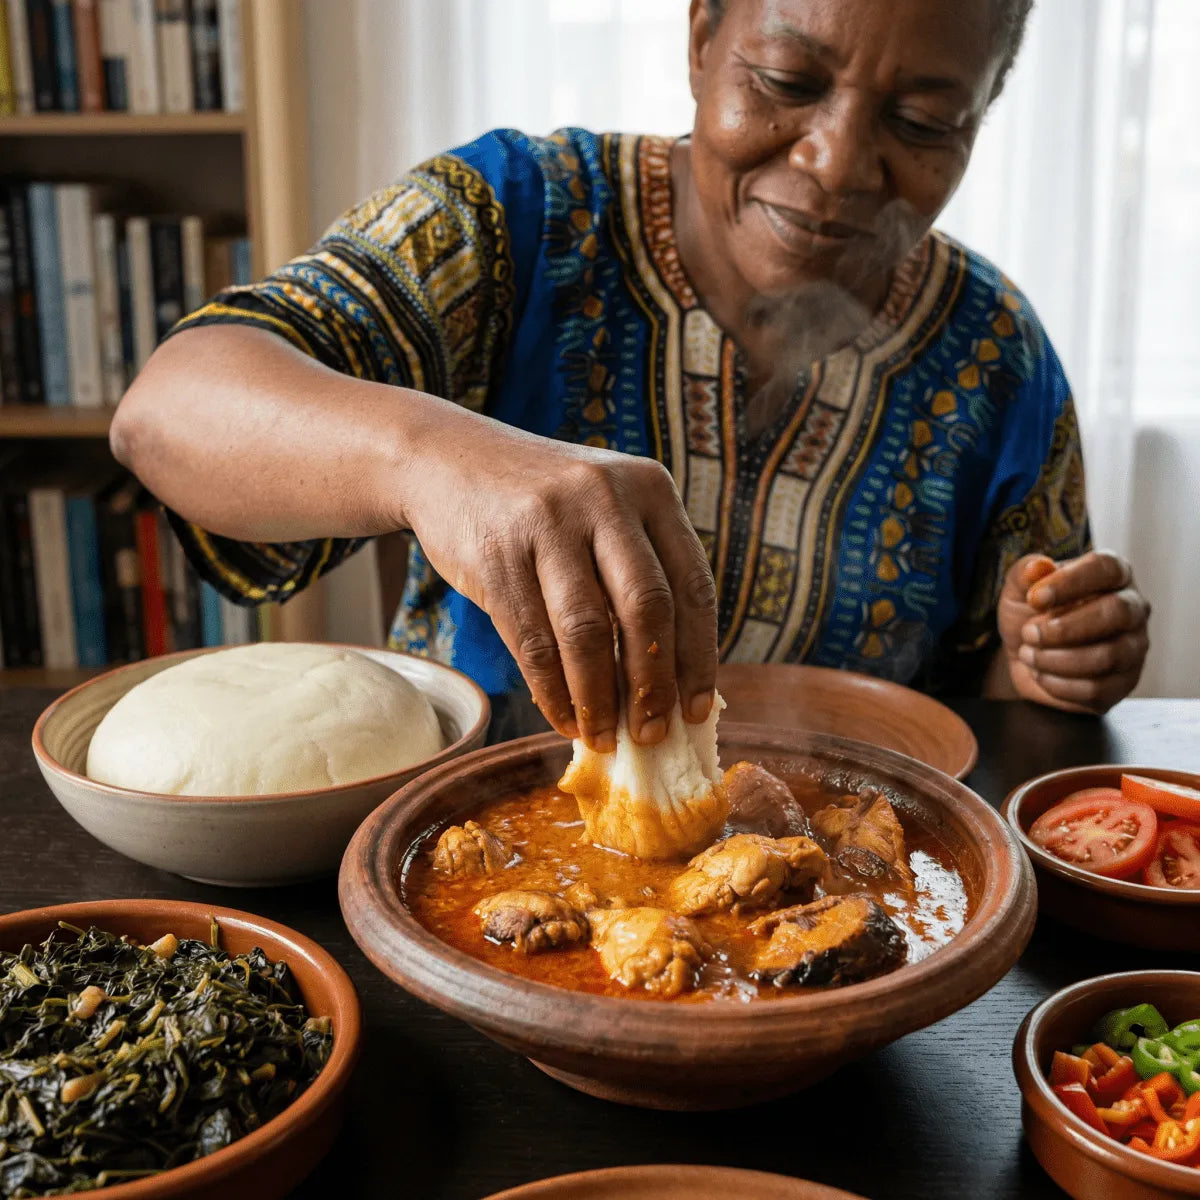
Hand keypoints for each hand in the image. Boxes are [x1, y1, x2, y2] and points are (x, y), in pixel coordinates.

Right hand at [401, 416, 717, 750]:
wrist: (449, 459)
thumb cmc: (543, 504)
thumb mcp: (604, 509)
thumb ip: (639, 572)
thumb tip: (671, 682)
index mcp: (650, 487)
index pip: (692, 584)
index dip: (699, 657)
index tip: (697, 710)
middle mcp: (604, 498)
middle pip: (646, 609)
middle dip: (652, 685)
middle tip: (650, 734)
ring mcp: (548, 522)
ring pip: (586, 632)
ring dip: (599, 699)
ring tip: (603, 737)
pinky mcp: (497, 553)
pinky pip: (533, 641)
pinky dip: (552, 692)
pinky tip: (562, 719)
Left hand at [996, 550, 1149, 713]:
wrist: (1026, 657)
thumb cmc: (1030, 615)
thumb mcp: (1019, 589)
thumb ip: (1024, 573)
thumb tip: (1038, 567)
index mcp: (1112, 574)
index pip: (1106, 568)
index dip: (1069, 582)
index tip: (1034, 598)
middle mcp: (1132, 608)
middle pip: (1117, 612)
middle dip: (1064, 627)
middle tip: (1028, 633)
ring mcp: (1133, 647)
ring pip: (1108, 655)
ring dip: (1056, 658)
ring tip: (1028, 654)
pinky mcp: (1123, 683)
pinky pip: (1097, 688)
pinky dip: (1058, 683)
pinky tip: (1039, 674)